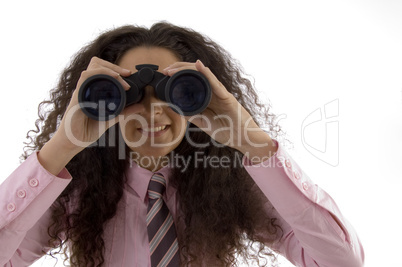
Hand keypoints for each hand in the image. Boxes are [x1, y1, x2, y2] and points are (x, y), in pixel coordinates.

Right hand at [38, 57, 132, 174]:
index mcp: (92, 90)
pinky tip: (110, 79)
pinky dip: (99, 74)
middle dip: (113, 65)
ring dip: (109, 70)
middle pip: (96, 63)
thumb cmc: (87, 130)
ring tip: (121, 78)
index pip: (101, 69)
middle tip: (127, 74)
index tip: (129, 75)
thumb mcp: (111, 119)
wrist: (72, 142)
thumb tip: (140, 106)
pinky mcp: (77, 96)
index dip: (115, 68)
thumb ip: (124, 112)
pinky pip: (86, 78)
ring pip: (92, 68)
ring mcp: (81, 91)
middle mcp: (86, 87)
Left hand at [163, 61, 276, 160]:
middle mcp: (212, 91)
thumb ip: (192, 114)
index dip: (178, 76)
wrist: (243, 138)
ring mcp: (220, 93)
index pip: (191, 81)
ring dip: (188, 69)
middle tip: (166, 70)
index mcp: (206, 97)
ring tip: (174, 69)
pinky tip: (199, 66)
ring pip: (203, 75)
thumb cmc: (226, 130)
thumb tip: (176, 108)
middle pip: (195, 75)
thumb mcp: (203, 122)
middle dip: (179, 70)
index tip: (165, 76)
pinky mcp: (226, 97)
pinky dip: (207, 74)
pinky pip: (215, 83)